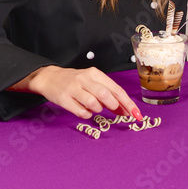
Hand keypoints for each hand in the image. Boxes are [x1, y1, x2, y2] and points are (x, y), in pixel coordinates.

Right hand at [8, 65, 142, 120]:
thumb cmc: (75, 81)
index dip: (128, 103)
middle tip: (114, 111)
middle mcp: (85, 79)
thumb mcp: (92, 82)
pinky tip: (83, 110)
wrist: (50, 77)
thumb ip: (108, 94)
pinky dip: (86, 114)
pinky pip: (81, 112)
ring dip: (98, 110)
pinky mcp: (64, 98)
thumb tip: (126, 110)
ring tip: (94, 107)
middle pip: (105, 95)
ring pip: (93, 104)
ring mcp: (73, 88)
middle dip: (113, 106)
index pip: (116, 89)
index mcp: (95, 74)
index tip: (137, 115)